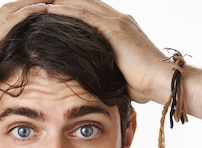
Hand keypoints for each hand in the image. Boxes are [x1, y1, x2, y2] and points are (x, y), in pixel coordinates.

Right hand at [0, 1, 53, 118]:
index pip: (2, 19)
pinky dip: (28, 12)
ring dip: (31, 2)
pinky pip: (10, 21)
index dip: (20, 11)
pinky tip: (43, 8)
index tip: (39, 8)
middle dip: (28, 1)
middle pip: (7, 9)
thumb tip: (5, 92)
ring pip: (10, 10)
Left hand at [48, 0, 168, 103]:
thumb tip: (92, 81)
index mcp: (121, 29)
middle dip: (63, 1)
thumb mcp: (120, 74)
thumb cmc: (145, 85)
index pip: (91, 13)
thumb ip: (106, 69)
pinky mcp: (115, 29)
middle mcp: (119, 20)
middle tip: (40, 0)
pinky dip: (67, 11)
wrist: (163, 82)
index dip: (72, 10)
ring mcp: (118, 22)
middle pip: (85, 3)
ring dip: (60, 2)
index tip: (50, 11)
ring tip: (39, 2)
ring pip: (83, 4)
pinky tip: (50, 10)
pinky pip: (85, 15)